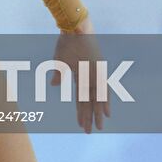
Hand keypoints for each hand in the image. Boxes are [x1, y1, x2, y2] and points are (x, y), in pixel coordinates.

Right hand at [51, 16, 108, 133]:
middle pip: (89, 101)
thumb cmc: (66, 42)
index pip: (80, 98)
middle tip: (88, 132)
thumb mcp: (60, 61)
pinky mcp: (100, 70)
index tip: (79, 124)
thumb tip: (54, 86)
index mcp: (80, 75)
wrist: (74, 29)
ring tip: (98, 128)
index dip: (80, 112)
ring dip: (97, 113)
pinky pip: (104, 88)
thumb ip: (59, 74)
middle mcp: (90, 77)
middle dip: (88, 117)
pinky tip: (107, 114)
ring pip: (97, 98)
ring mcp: (96, 74)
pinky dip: (106, 101)